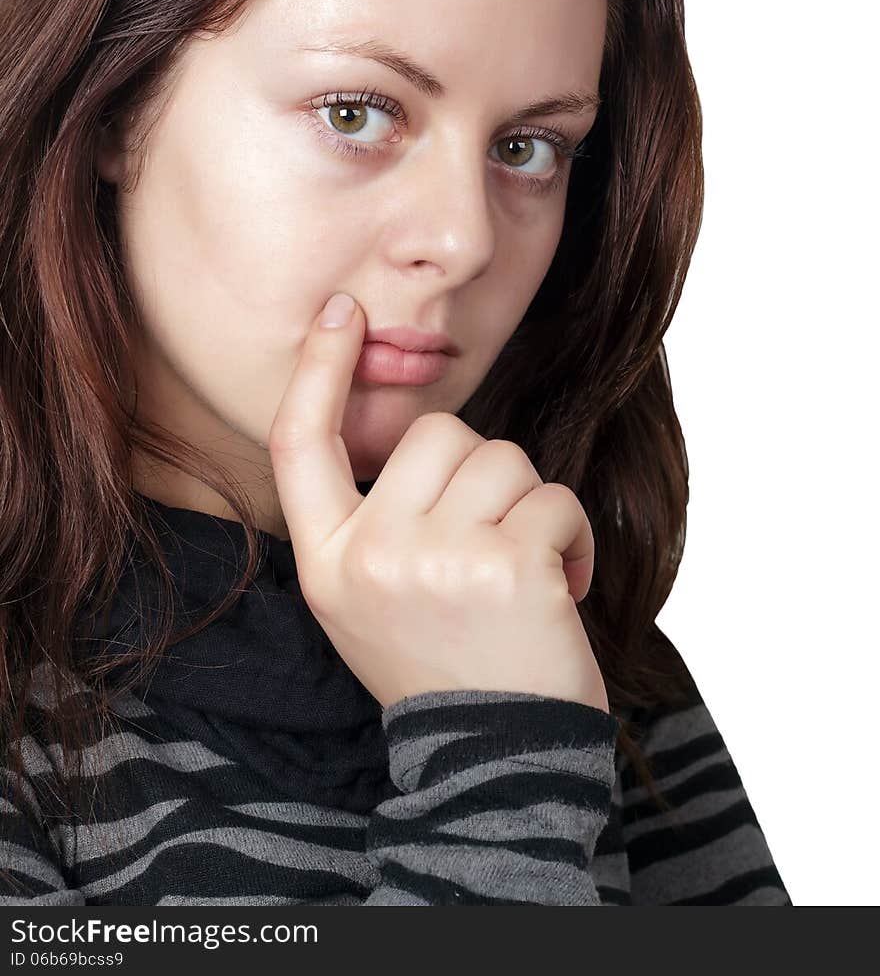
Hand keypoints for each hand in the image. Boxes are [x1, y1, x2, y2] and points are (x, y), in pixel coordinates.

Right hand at [269, 292, 609, 713]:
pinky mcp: (507, 566)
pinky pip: (555, 497)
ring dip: (530, 506)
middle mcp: (369, 555)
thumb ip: (377, 519)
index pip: (300, 444)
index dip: (319, 370)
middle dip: (480, 475)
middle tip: (490, 546)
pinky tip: (561, 589)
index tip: (342, 310)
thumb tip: (419, 437)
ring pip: (502, 459)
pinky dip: (573, 535)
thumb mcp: (375, 598)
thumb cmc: (447, 665)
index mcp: (328, 562)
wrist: (499, 760)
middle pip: (435, 435)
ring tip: (524, 574)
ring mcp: (435, 559)